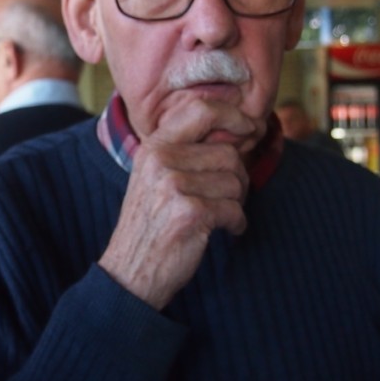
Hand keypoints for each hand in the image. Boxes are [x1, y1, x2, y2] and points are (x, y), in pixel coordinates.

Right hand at [98, 96, 253, 308]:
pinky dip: (235, 224)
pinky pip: (235, 209)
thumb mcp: (156, 177)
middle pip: (228, 154)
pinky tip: (221, 230)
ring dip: (235, 203)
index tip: (249, 127)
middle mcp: (160, 160)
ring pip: (236, 182)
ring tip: (215, 215)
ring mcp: (173, 186)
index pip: (200, 109)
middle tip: (223, 197)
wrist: (130, 271)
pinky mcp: (190, 213)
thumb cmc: (151, 223)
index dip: (233, 115)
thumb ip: (185, 150)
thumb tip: (236, 129)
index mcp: (153, 147)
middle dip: (236, 178)